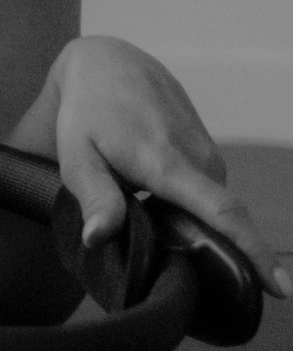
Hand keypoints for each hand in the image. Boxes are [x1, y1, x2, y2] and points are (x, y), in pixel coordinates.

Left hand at [50, 35, 287, 299]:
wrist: (109, 64)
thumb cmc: (88, 112)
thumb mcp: (77, 156)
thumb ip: (94, 198)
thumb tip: (99, 239)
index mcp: (169, 164)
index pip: (224, 213)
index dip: (254, 252)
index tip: (281, 286)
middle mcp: (199, 159)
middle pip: (221, 225)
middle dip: (214, 260)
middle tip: (180, 286)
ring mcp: (208, 153)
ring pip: (210, 210)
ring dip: (192, 231)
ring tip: (155, 241)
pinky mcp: (208, 152)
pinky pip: (206, 194)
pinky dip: (190, 211)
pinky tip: (160, 214)